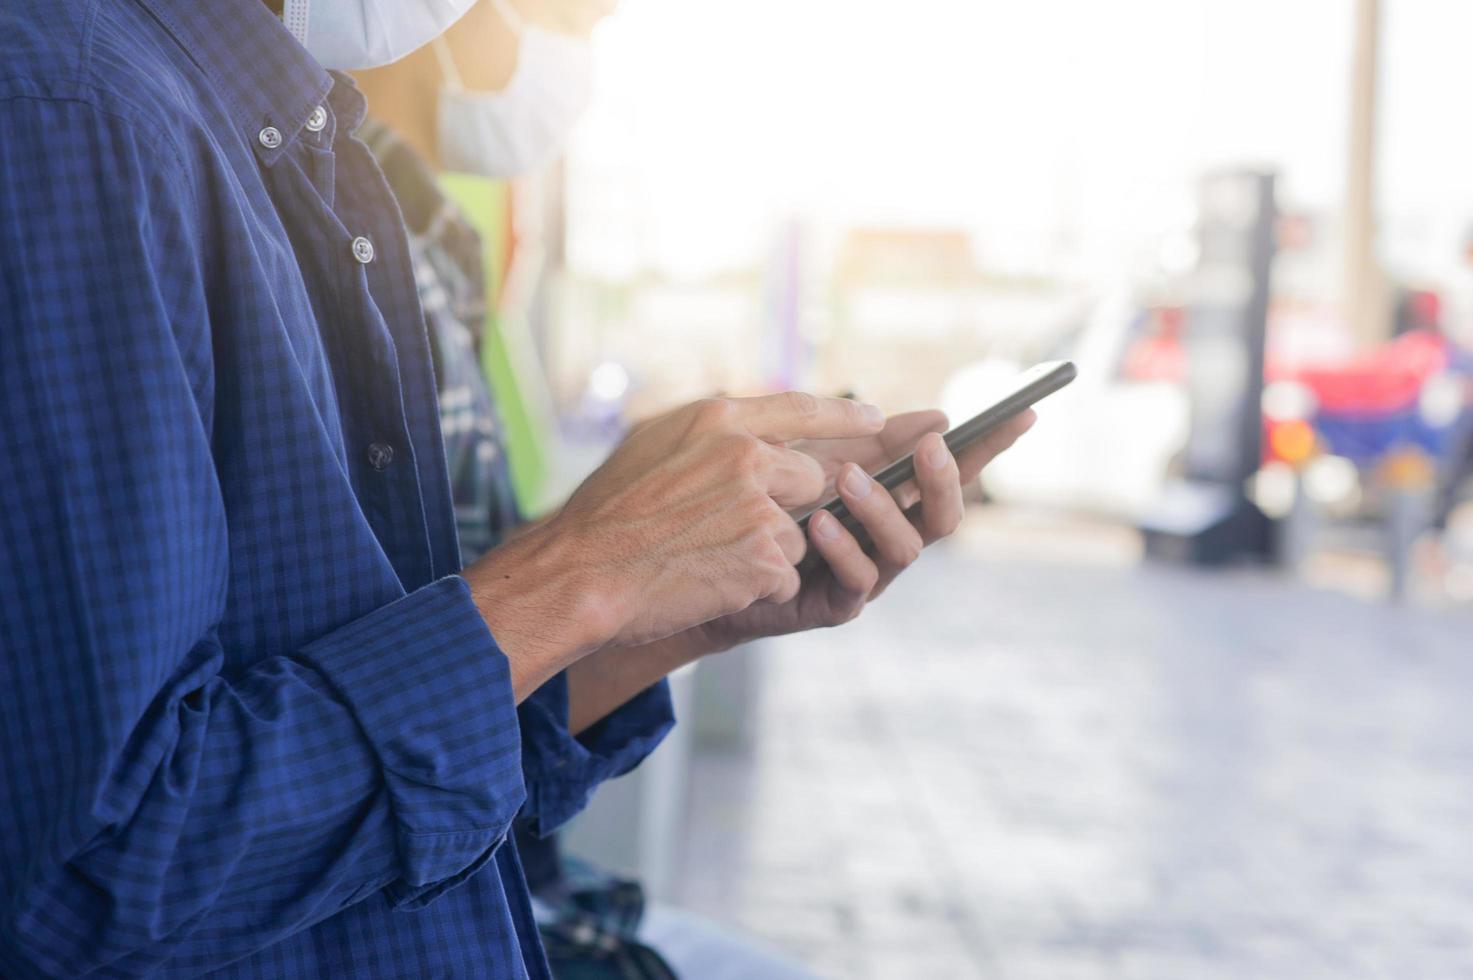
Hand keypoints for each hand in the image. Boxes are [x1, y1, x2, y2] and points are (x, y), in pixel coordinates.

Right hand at [462, 392, 884, 696]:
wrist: (581, 575)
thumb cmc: (606, 515)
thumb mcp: (652, 444)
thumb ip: (712, 433)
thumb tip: (753, 432)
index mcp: (718, 420)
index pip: (801, 409)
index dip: (845, 418)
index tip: (878, 421)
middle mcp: (746, 455)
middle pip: (811, 479)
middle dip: (788, 507)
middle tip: (733, 529)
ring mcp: (759, 506)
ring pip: (798, 534)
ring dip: (764, 555)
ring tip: (704, 559)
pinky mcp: (764, 557)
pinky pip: (784, 576)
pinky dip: (754, 588)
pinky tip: (708, 582)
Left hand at [691, 408, 1035, 650]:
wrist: (714, 562)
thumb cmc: (769, 505)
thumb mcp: (817, 460)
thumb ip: (872, 442)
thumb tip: (938, 416)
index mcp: (896, 499)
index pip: (954, 471)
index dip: (991, 447)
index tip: (1024, 413)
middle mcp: (892, 539)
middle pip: (944, 516)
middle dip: (945, 481)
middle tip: (930, 447)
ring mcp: (871, 575)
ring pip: (907, 548)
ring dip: (883, 509)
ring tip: (848, 479)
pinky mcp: (838, 605)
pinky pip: (858, 580)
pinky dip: (842, 547)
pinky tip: (819, 522)